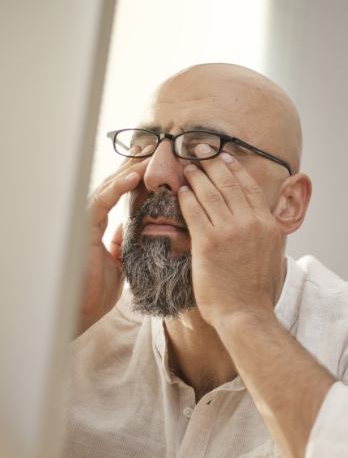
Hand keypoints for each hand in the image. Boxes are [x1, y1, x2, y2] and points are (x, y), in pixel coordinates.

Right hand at [77, 155, 148, 334]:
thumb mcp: (119, 262)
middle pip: (114, 184)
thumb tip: (128, 227)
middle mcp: (92, 219)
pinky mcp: (83, 228)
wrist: (82, 310)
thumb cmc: (97, 290)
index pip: (119, 194)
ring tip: (148, 155)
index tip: (155, 163)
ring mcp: (86, 221)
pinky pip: (101, 201)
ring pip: (108, 187)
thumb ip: (121, 243)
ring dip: (129, 170)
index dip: (135, 177)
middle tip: (153, 147)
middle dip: (133, 165)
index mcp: (101, 225)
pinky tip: (134, 176)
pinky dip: (117, 187)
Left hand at [177, 152, 283, 327]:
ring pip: (210, 193)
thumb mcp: (272, 256)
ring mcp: (230, 231)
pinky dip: (186, 197)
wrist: (246, 314)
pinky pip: (194, 211)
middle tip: (200, 151)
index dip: (235, 169)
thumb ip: (265, 235)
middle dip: (212, 163)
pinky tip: (180, 191)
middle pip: (229, 183)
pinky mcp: (208, 242)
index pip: (250, 188)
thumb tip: (262, 225)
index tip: (225, 157)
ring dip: (196, 176)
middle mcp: (252, 223)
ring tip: (187, 167)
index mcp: (268, 225)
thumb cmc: (256, 292)